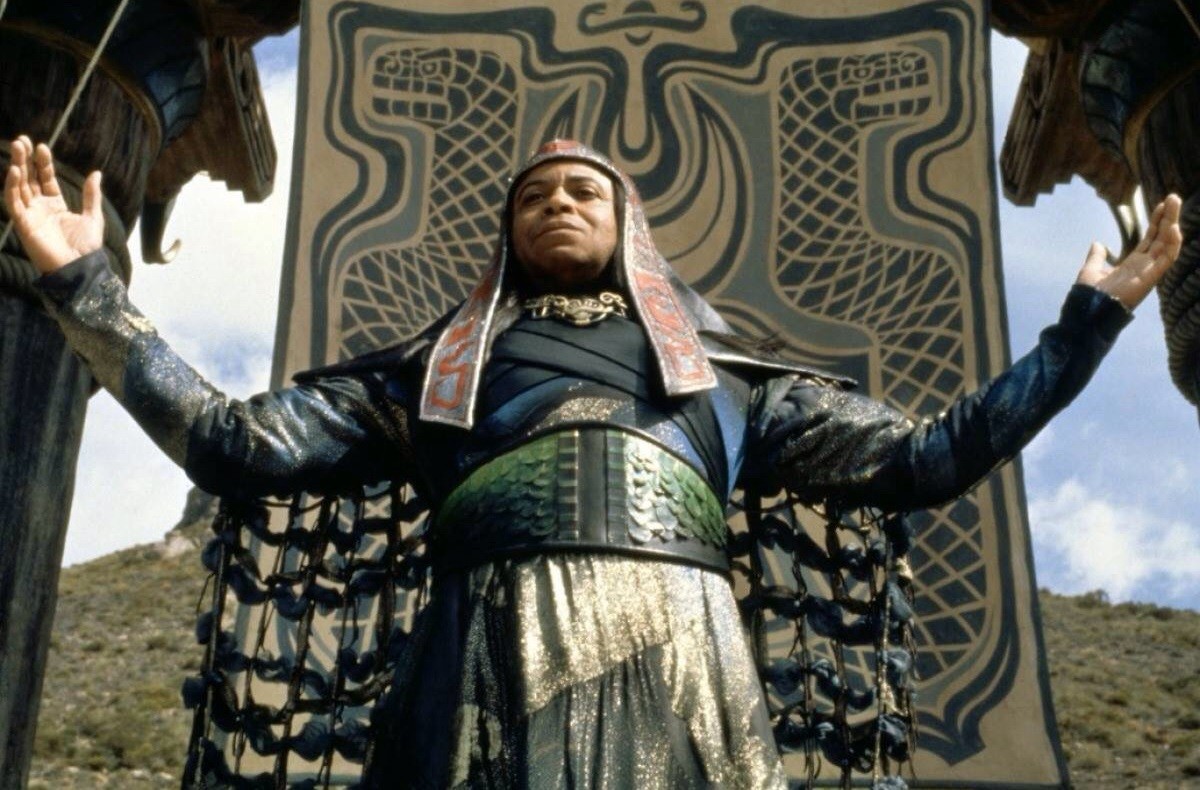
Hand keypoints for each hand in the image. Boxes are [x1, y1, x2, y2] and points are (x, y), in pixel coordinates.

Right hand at [4, 136, 104, 273]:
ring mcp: (30, 215)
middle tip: (21, 140)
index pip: (45, 178)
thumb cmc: (87, 247)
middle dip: (25, 159)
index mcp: (55, 205)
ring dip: (17, 166)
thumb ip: (92, 195)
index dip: (43, 163)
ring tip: (17, 147)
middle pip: (29, 178)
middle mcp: (40, 207)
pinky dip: (12, 187)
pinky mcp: (23, 224)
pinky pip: (14, 203)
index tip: (41, 146)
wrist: (80, 267)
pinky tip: (15, 171)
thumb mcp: (93, 216)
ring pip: (19, 186)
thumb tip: (96, 173)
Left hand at [1076, 194, 1183, 309]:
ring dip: (1172, 224)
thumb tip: (1097, 243)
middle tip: (1173, 198)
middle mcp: (1144, 266)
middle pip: (1161, 237)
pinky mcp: (1151, 277)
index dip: (1155, 222)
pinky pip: (1167, 259)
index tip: (1160, 205)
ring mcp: (1149, 271)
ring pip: (1167, 244)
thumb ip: (1096, 256)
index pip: (1150, 239)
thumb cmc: (1090, 295)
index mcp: (1133, 264)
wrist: (1088, 311)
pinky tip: (1173, 228)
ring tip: (1174, 204)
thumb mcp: (1091, 269)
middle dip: (1167, 218)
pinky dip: (1172, 244)